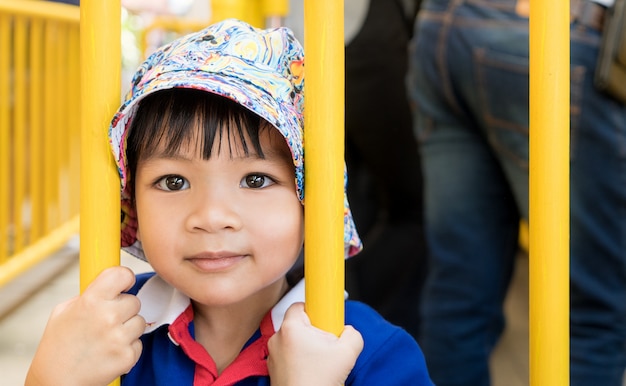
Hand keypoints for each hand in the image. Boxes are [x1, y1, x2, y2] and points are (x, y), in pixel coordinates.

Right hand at [25, 266, 145, 385]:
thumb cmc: (58, 346)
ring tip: (107, 338)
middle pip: (135, 301)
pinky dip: (127, 348)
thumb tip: (111, 286)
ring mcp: (119, 338)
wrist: (56, 382)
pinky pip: (138, 343)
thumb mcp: (64, 312)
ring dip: (128, 328)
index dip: (125, 278)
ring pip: (140, 321)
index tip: (123, 285)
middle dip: (124, 309)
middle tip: (107, 321)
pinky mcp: (127, 356)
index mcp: (91, 301)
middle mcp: (108, 316)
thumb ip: (88, 295)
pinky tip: (109, 352)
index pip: (122, 274)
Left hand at [267, 302, 363, 385]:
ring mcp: (273, 355)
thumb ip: (352, 334)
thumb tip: (349, 332)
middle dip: (314, 331)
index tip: (325, 316)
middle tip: (327, 344)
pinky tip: (312, 371)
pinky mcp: (273, 369)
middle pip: (298, 324)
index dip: (316, 309)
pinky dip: (299, 360)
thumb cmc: (317, 382)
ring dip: (306, 347)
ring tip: (320, 361)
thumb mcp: (347, 353)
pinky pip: (288, 356)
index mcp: (291, 328)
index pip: (300, 304)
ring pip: (293, 341)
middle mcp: (277, 339)